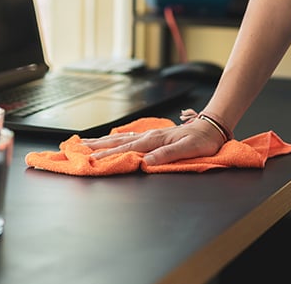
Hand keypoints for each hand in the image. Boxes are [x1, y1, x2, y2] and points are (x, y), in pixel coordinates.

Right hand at [81, 110, 227, 164]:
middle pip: (117, 141)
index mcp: (154, 140)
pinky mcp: (153, 137)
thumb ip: (167, 155)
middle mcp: (149, 136)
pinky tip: (110, 139)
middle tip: (77, 147)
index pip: (126, 149)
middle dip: (97, 145)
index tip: (91, 158)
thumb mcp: (188, 149)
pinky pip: (129, 138)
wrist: (212, 127)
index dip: (107, 155)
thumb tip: (146, 162)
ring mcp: (150, 135)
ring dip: (102, 141)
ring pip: (121, 138)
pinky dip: (115, 139)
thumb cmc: (203, 140)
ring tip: (85, 142)